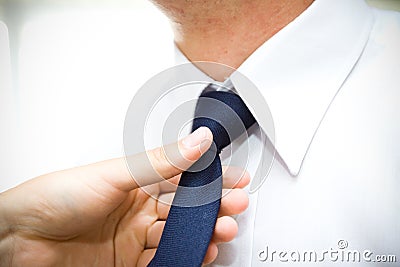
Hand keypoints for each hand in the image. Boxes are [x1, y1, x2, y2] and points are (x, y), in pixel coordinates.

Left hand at [0, 127, 248, 265]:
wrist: (18, 241)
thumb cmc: (56, 198)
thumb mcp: (114, 174)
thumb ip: (160, 162)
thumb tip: (197, 140)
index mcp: (136, 181)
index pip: (183, 176)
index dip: (211, 176)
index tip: (236, 178)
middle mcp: (138, 208)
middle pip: (185, 208)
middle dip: (214, 205)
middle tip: (236, 204)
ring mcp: (134, 237)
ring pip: (179, 234)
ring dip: (204, 232)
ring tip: (223, 230)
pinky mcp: (128, 263)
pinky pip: (164, 259)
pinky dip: (185, 257)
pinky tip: (201, 252)